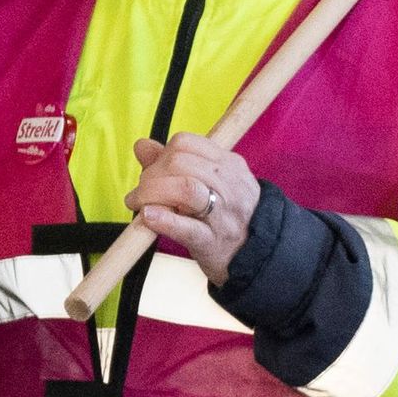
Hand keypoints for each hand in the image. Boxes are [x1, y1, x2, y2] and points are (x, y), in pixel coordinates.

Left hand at [125, 133, 259, 280]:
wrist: (258, 253)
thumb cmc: (226, 214)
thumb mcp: (207, 182)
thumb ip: (172, 163)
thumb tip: (142, 145)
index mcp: (228, 165)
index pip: (185, 143)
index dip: (161, 155)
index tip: (153, 172)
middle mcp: (228, 185)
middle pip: (180, 163)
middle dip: (151, 175)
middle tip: (141, 193)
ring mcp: (222, 214)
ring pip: (185, 189)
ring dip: (151, 193)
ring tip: (139, 204)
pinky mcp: (212, 242)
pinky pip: (186, 227)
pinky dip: (163, 220)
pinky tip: (148, 217)